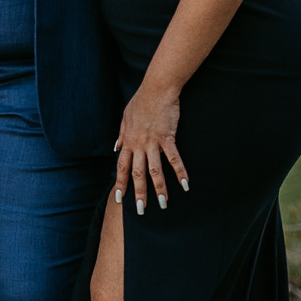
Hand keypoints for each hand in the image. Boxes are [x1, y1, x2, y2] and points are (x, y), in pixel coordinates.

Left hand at [114, 82, 187, 213]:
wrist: (156, 89)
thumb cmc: (141, 101)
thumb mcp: (125, 117)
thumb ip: (121, 134)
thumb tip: (115, 147)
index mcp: (128, 140)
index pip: (121, 166)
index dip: (120, 183)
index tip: (119, 198)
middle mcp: (138, 144)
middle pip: (137, 173)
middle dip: (139, 193)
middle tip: (141, 210)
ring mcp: (152, 142)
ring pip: (155, 170)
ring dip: (159, 188)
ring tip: (164, 204)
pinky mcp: (167, 137)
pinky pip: (174, 158)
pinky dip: (180, 172)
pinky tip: (185, 184)